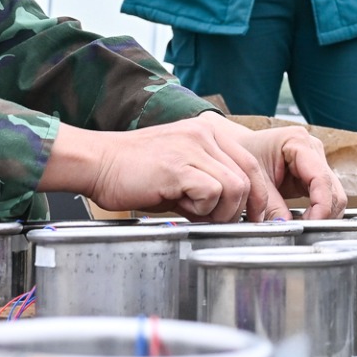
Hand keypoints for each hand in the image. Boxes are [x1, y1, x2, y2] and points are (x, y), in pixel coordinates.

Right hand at [45, 118, 259, 220]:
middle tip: (225, 224)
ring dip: (220, 211)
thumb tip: (234, 211)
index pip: (250, 164)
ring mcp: (194, 146)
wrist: (98, 163)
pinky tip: (181, 208)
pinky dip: (202, 209)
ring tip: (194, 213)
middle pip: (249, 175)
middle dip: (245, 208)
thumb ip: (209, 185)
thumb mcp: (180, 174)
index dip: (259, 195)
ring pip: (236, 186)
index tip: (257, 217)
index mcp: (208, 132)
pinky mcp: (179, 165)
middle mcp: (206, 134)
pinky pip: (212, 192)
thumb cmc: (133, 172)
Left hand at [203, 115, 346, 218]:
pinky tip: (304, 221)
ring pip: (334, 196)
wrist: (237, 147)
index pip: (321, 179)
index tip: (311, 225)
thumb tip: (287, 227)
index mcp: (298, 142)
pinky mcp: (313, 175)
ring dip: (322, 215)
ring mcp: (316, 162)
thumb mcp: (255, 181)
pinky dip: (317, 212)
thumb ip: (271, 206)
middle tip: (305, 231)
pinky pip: (325, 198)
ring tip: (303, 227)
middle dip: (324, 214)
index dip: (321, 206)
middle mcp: (313, 149)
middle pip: (333, 189)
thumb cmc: (243, 154)